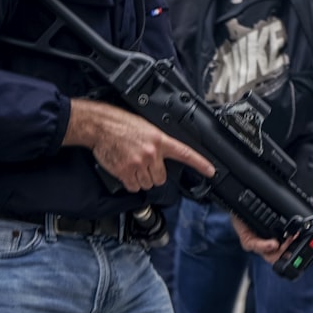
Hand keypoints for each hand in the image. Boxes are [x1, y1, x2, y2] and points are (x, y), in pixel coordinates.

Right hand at [64, 98, 214, 192]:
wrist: (101, 126)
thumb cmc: (121, 124)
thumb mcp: (146, 129)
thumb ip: (157, 143)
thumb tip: (162, 156)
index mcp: (160, 140)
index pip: (185, 153)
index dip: (200, 163)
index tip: (211, 171)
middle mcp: (152, 153)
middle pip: (161, 178)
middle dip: (154, 174)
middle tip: (144, 163)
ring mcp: (139, 163)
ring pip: (147, 184)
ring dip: (141, 179)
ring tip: (132, 163)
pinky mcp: (125, 172)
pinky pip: (133, 187)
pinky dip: (130, 182)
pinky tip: (125, 170)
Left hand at [231, 204, 312, 265]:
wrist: (245, 200)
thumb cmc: (269, 207)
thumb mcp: (293, 207)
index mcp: (284, 241)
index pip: (295, 252)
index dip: (303, 253)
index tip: (312, 249)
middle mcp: (273, 246)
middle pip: (283, 258)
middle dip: (292, 254)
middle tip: (299, 244)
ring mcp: (260, 244)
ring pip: (271, 257)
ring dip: (281, 252)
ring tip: (287, 243)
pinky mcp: (249, 240)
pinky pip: (257, 247)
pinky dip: (265, 246)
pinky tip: (273, 243)